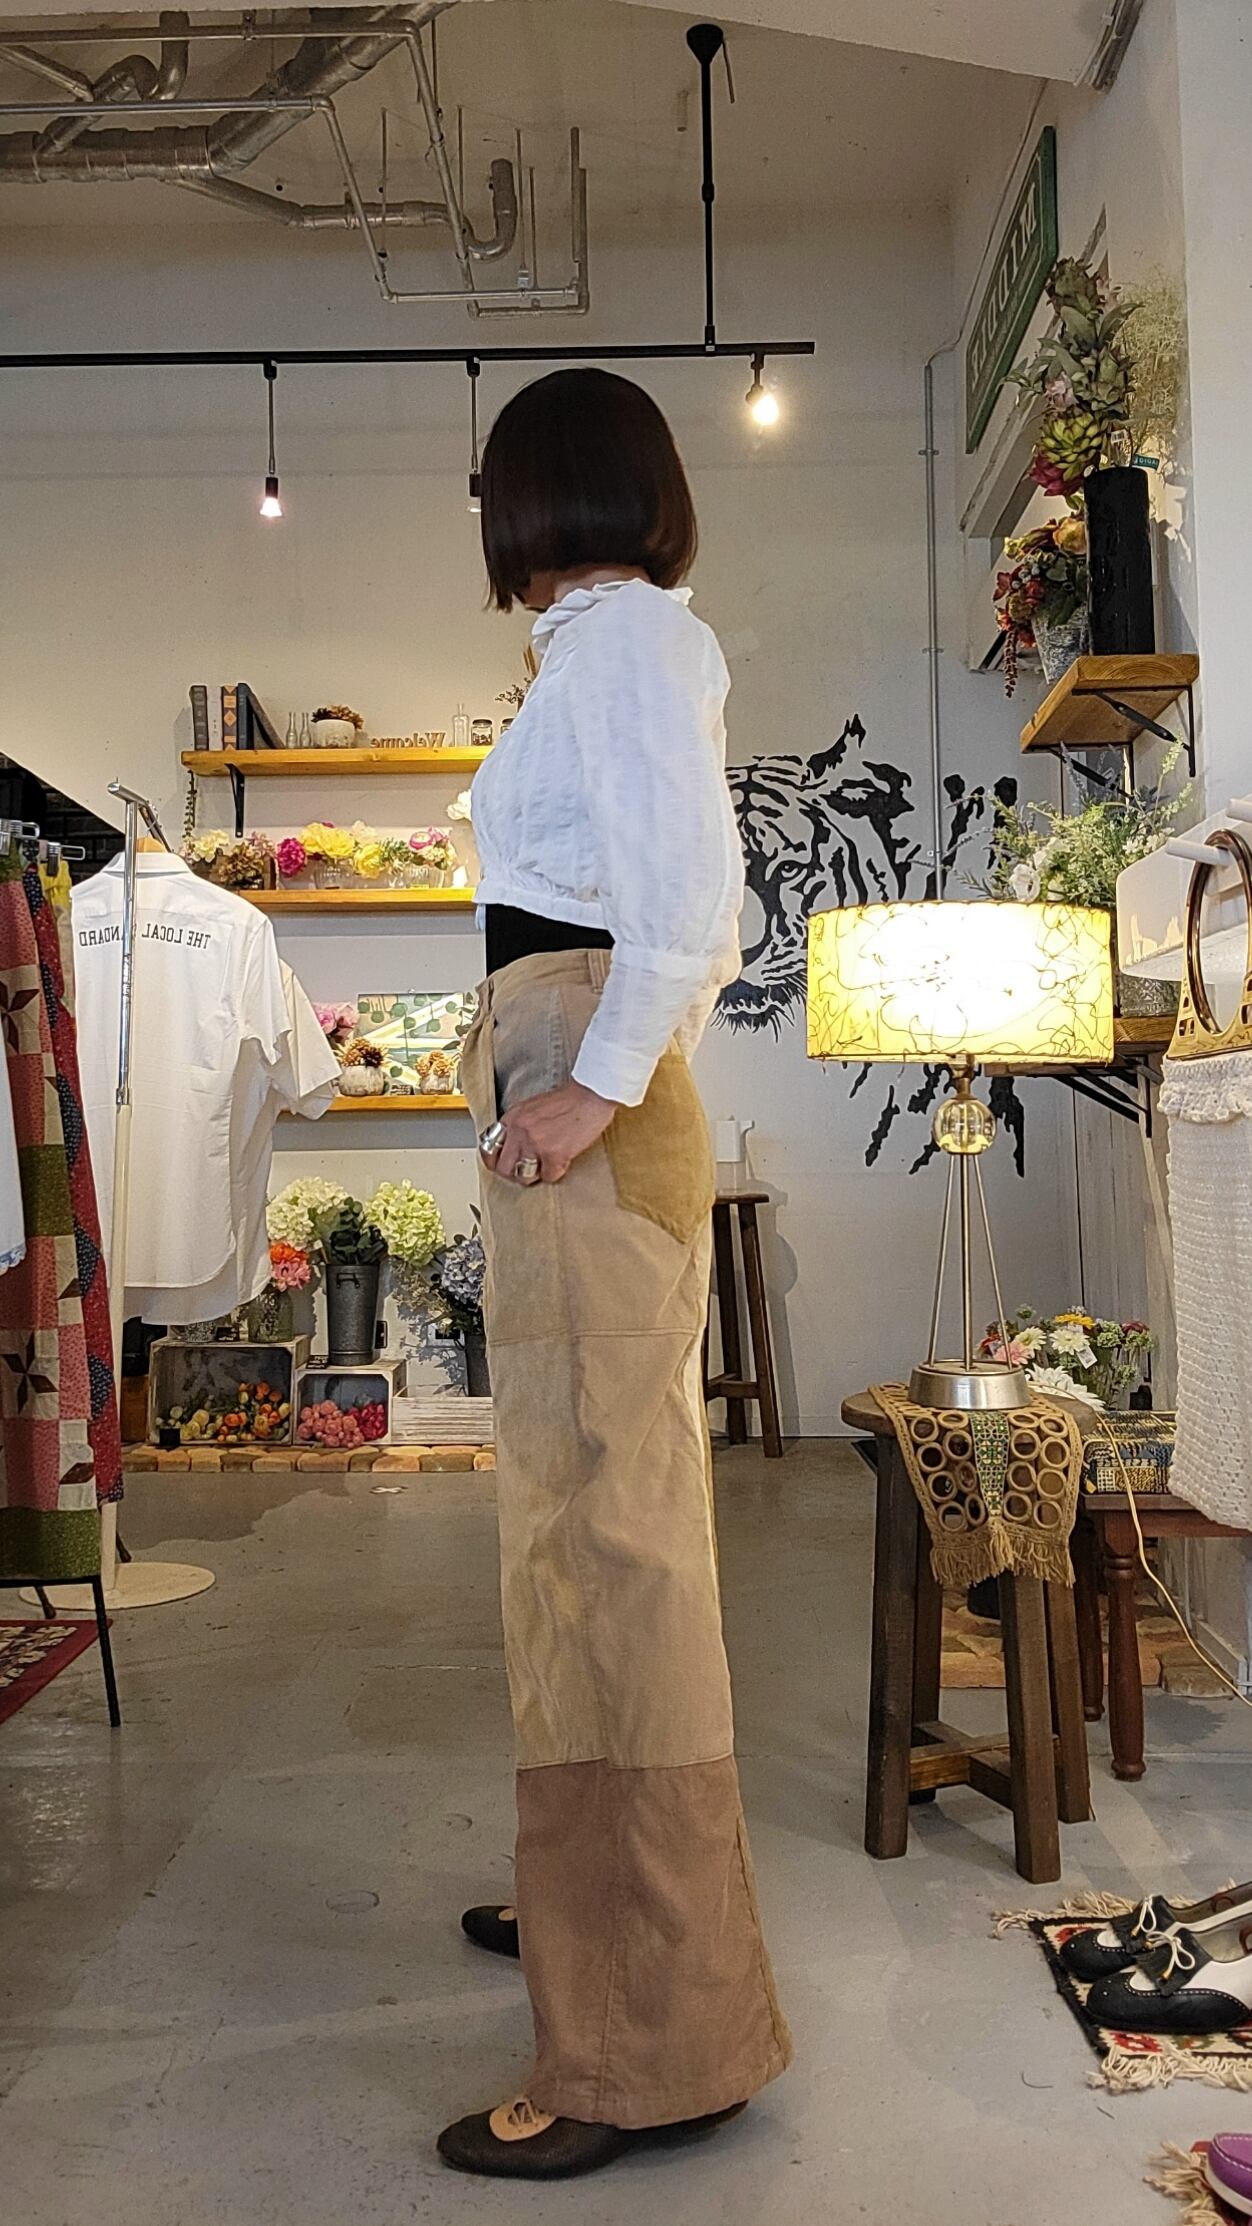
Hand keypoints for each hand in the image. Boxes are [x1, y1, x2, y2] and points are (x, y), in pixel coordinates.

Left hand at [484, 1079, 615, 1185]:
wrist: (590, 1096)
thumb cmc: (568, 1100)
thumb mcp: (532, 1107)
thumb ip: (520, 1125)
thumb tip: (514, 1146)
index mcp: (512, 1118)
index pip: (488, 1147)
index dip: (494, 1160)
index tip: (500, 1165)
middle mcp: (519, 1131)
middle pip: (503, 1167)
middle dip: (513, 1174)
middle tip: (524, 1172)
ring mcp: (535, 1144)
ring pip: (523, 1176)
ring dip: (534, 1175)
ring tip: (544, 1167)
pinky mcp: (553, 1154)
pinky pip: (548, 1176)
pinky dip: (556, 1172)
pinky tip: (562, 1161)